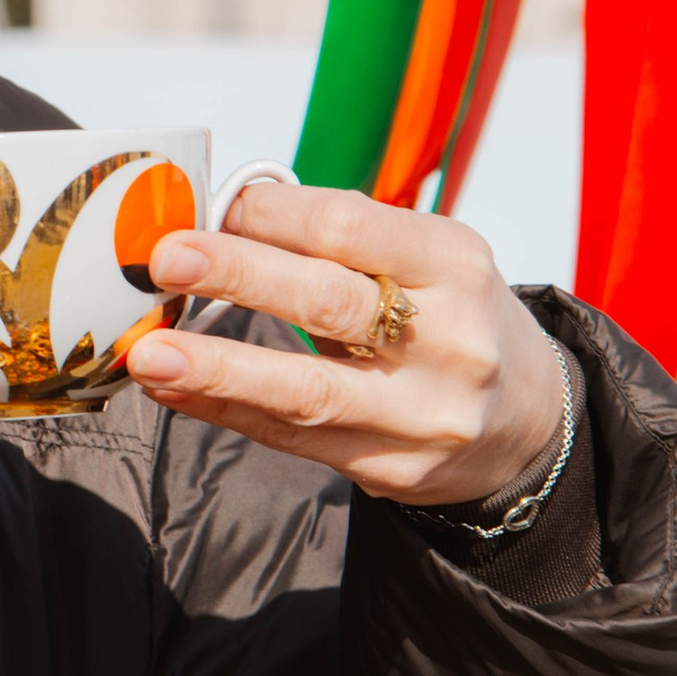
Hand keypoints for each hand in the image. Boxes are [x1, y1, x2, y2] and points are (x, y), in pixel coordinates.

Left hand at [125, 180, 563, 507]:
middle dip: (239, 276)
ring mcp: (424, 413)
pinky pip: (294, 439)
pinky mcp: (394, 469)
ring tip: (151, 354)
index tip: (211, 206)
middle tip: (166, 260)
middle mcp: (449, 338)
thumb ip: (340, 243)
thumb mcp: (426, 261)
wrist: (526, 420)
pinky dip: (226, 412)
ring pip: (307, 388)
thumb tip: (223, 218)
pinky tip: (176, 393)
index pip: (352, 227)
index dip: (273, 215)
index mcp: (455, 263)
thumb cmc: (450, 319)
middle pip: (330, 302)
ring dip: (218, 368)